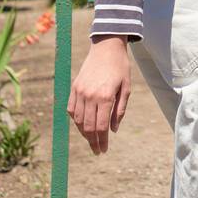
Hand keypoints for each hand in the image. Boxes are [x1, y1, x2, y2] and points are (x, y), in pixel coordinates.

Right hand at [68, 36, 131, 154]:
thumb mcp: (126, 88)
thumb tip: (112, 130)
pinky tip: (82, 125)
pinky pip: (71, 110)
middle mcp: (90, 96)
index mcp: (105, 97)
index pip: (101, 127)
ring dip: (84, 133)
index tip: (103, 150)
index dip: (102, 141)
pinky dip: (76, 120)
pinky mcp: (74, 88)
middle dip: (93, 141)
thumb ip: (119, 111)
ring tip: (91, 139)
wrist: (106, 47)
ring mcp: (80, 92)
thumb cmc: (120, 67)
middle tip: (97, 150)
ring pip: (78, 120)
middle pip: (89, 127)